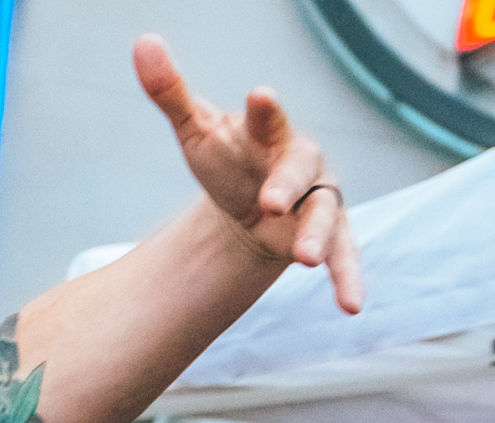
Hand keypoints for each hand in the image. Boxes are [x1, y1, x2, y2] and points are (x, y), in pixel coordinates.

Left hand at [133, 37, 363, 314]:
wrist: (250, 206)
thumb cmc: (228, 160)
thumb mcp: (196, 130)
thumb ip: (170, 92)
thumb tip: (143, 43)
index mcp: (272, 135)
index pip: (270, 120)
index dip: (266, 111)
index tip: (258, 96)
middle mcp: (303, 165)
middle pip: (303, 169)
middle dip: (289, 185)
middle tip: (272, 202)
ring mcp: (319, 202)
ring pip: (328, 215)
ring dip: (320, 236)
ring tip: (307, 260)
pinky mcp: (327, 238)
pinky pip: (345, 257)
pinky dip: (349, 279)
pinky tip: (351, 307)